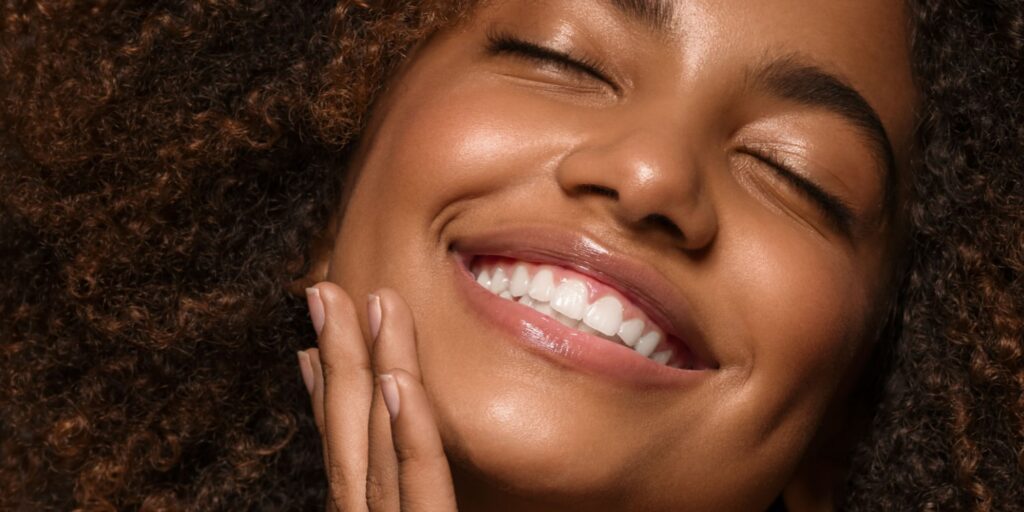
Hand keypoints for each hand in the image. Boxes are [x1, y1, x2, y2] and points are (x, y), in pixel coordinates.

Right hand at [297, 283, 457, 511]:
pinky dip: (407, 428)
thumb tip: (394, 404)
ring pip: (378, 444)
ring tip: (373, 305)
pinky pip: (421, 478)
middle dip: (338, 358)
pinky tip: (396, 380)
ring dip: (371, 369)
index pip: (339, 447)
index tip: (313, 335)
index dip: (324, 386)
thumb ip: (411, 491)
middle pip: (348, 435)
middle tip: (326, 291)